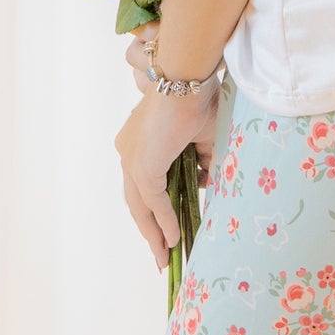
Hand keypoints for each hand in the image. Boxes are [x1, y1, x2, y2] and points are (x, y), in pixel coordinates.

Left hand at [115, 33, 220, 267]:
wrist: (188, 79)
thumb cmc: (198, 98)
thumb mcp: (204, 138)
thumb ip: (203, 163)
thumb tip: (206, 183)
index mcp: (139, 142)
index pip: (144, 184)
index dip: (154, 210)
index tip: (166, 231)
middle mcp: (128, 151)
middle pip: (136, 201)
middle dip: (150, 230)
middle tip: (161, 255)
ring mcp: (132, 159)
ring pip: (140, 205)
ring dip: (154, 232)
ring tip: (165, 255)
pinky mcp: (142, 166)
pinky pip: (153, 201)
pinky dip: (163, 220)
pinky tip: (173, 238)